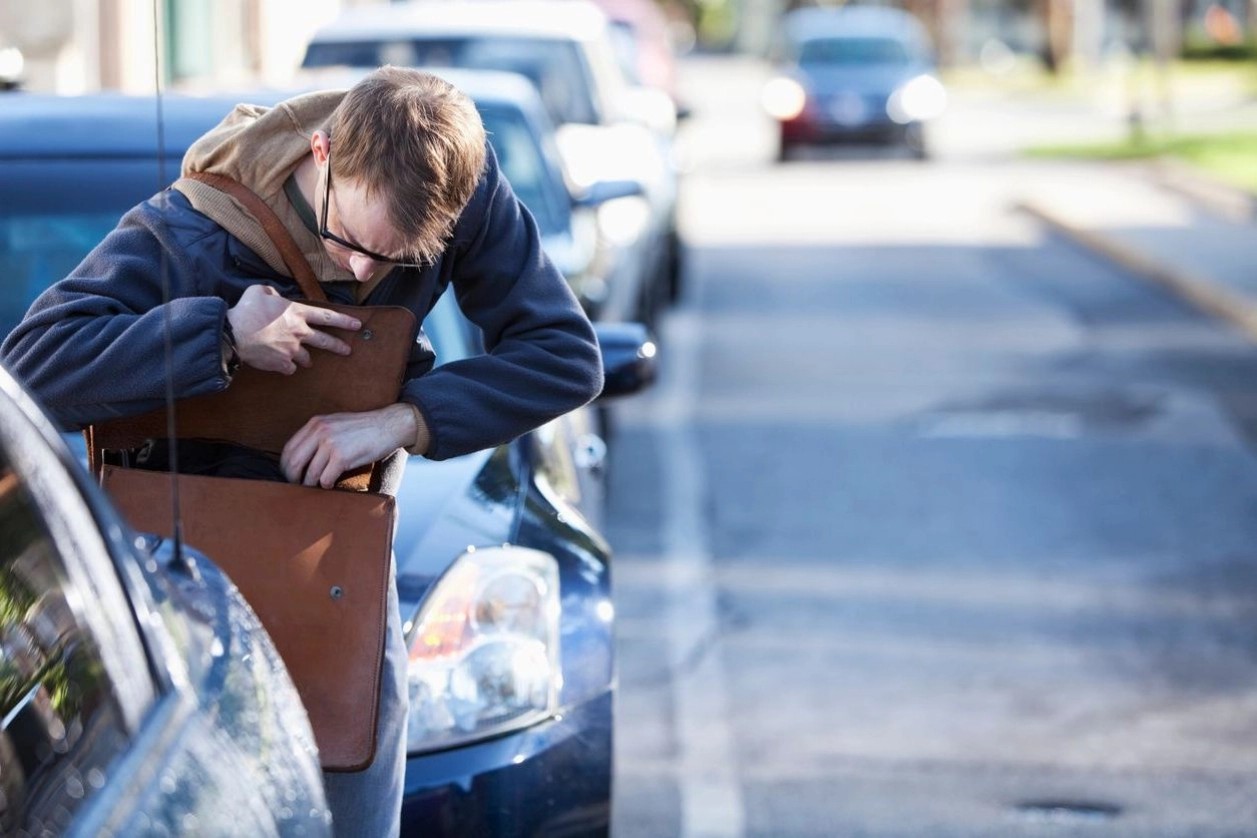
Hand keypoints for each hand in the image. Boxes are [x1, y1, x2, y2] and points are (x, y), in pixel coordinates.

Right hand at [227, 284, 360, 374]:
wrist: (233, 334)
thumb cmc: (245, 311)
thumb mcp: (258, 291)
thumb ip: (270, 291)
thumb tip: (274, 294)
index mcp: (297, 313)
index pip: (327, 316)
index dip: (344, 320)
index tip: (357, 325)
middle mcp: (299, 332)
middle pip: (325, 341)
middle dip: (339, 346)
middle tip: (347, 351)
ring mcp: (292, 350)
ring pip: (306, 358)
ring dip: (305, 359)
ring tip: (305, 360)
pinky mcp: (282, 363)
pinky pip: (290, 368)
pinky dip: (286, 366)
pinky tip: (280, 364)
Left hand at [281, 403, 417, 487]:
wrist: (389, 425)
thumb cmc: (365, 427)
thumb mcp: (336, 423)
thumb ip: (319, 434)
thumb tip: (304, 455)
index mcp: (316, 423)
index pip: (289, 448)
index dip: (285, 466)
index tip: (290, 475)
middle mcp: (320, 431)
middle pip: (294, 462)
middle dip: (293, 478)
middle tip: (296, 486)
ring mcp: (330, 444)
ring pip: (310, 473)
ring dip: (311, 484)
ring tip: (315, 487)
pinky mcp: (342, 457)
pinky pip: (325, 478)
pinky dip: (326, 485)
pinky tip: (331, 483)